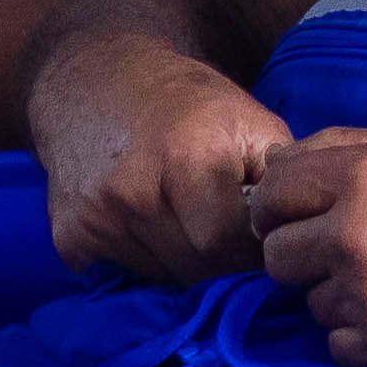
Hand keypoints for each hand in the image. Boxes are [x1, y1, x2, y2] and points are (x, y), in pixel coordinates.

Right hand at [33, 33, 292, 282]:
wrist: (92, 83)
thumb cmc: (185, 105)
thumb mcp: (248, 121)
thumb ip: (279, 180)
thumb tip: (297, 241)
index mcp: (186, 158)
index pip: (229, 248)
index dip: (251, 251)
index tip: (259, 239)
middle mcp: (133, 192)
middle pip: (197, 272)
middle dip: (223, 266)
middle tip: (230, 242)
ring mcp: (95, 219)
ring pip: (163, 283)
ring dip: (186, 270)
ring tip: (190, 233)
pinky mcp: (69, 238)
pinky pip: (126, 280)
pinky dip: (148, 268)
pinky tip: (152, 235)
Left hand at [246, 127, 366, 366]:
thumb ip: (344, 150)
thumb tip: (278, 160)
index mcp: (362, 180)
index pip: (272, 192)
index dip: (279, 202)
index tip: (294, 211)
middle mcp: (357, 239)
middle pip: (278, 255)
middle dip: (301, 251)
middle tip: (342, 248)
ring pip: (312, 303)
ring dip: (339, 294)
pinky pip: (341, 344)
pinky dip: (363, 332)